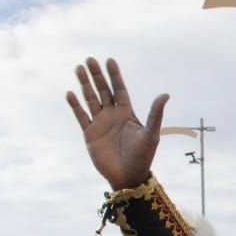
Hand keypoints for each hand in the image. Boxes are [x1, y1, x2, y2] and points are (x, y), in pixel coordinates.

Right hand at [64, 57, 166, 189]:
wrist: (128, 176)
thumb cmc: (143, 157)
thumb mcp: (151, 134)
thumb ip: (155, 114)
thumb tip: (165, 94)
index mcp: (127, 113)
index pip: (119, 89)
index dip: (114, 75)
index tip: (109, 60)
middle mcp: (112, 115)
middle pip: (103, 90)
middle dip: (97, 75)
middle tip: (90, 59)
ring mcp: (100, 123)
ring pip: (91, 99)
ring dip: (85, 84)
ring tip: (79, 69)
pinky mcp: (90, 134)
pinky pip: (81, 116)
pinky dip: (75, 105)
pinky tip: (70, 93)